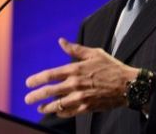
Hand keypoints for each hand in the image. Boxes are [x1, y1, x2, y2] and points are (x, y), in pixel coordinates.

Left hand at [24, 37, 138, 117]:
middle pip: (49, 92)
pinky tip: (56, 112)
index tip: (28, 83)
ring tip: (39, 108)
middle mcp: (75, 84)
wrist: (127, 85)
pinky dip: (61, 113)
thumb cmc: (111, 67)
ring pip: (57, 105)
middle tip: (27, 99)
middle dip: (35, 96)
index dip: (36, 79)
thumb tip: (61, 41)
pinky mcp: (87, 107)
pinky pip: (69, 113)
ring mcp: (80, 98)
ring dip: (46, 107)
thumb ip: (75, 49)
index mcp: (75, 69)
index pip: (50, 75)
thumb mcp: (94, 53)